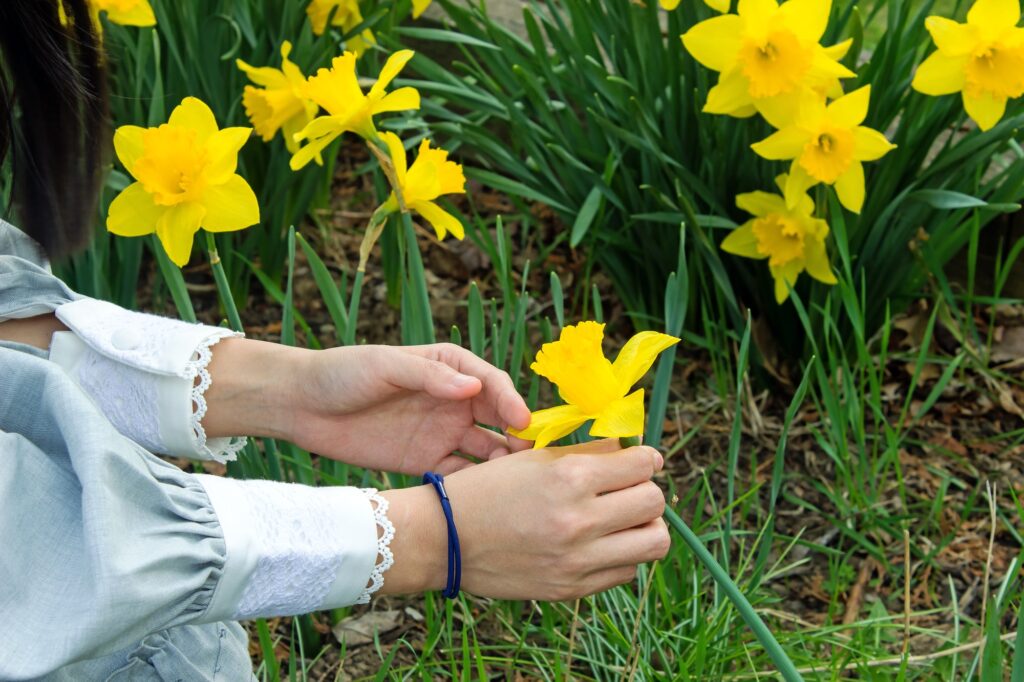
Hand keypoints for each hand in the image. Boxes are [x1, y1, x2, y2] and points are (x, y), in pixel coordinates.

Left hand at [283, 343, 531, 474]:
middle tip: (531, 458)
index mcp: (450, 368)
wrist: (303, 406)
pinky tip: (484, 498)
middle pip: (498, 419)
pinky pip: (460, 476)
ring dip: (502, 464)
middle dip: (518, 436)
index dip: (511, 402)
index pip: (492, 384)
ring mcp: (442, 433)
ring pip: (485, 450)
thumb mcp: (384, 365)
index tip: (522, 422)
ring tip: (515, 483)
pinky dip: (475, 486)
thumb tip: (472, 388)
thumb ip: (429, 377)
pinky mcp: (426, 462)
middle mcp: (454, 401)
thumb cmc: (344, 373)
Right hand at [379, 439, 670, 600]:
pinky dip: (622, 555)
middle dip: (647, 490)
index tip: (640, 461)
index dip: (646, 459)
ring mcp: (577, 560)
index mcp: (569, 477)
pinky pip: (626, 572)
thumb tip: (635, 453)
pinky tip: (599, 544)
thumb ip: (588, 454)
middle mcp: (579, 520)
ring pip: (653, 543)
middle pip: (655, 502)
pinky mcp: (572, 588)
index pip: (643, 464)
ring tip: (624, 520)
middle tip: (629, 489)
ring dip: (644, 527)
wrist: (445, 538)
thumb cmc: (487, 489)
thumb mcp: (534, 459)